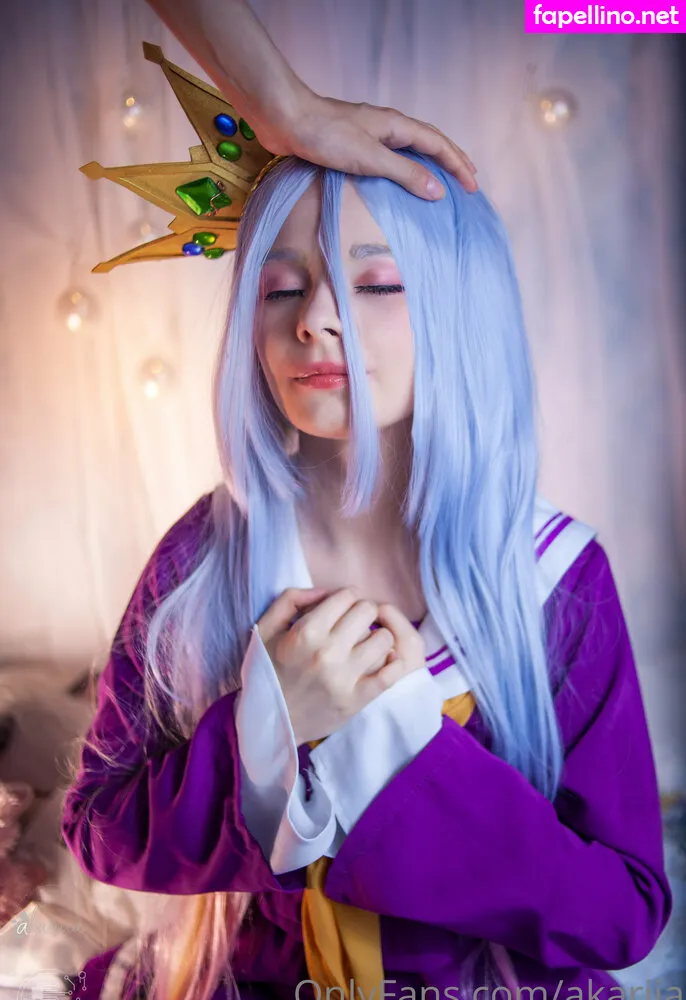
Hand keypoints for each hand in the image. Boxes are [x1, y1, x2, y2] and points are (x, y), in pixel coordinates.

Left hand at [253, 89, 477, 199]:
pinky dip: (403, 169)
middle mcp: (386, 127)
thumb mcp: (371, 158)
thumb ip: (405, 174)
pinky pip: (388, 158)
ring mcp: (369, 135)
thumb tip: (437, 191)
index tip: (473, 186)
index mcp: (396, 126)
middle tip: (468, 180)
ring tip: (441, 182)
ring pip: (409, 149)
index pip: (438, 145)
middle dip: (450, 162)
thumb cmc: (327, 136)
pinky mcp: (352, 145)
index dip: (458, 165)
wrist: (286, 119)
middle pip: (428, 143)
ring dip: (428, 165)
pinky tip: (399, 182)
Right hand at [255, 586, 426, 744]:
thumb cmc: (268, 670)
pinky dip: (393, 663)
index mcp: (306, 633)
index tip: (343, 608)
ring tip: (366, 644)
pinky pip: (390, 674)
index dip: (347, 597)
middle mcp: (327, 653)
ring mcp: (343, 678)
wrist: (269, 721)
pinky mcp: (356, 700)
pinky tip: (384, 661)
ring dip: (378, 637)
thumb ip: (291, 599)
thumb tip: (325, 591)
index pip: (347, 595)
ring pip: (383, 638)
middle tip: (355, 624)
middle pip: (368, 611)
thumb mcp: (266, 628)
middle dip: (363, 612)